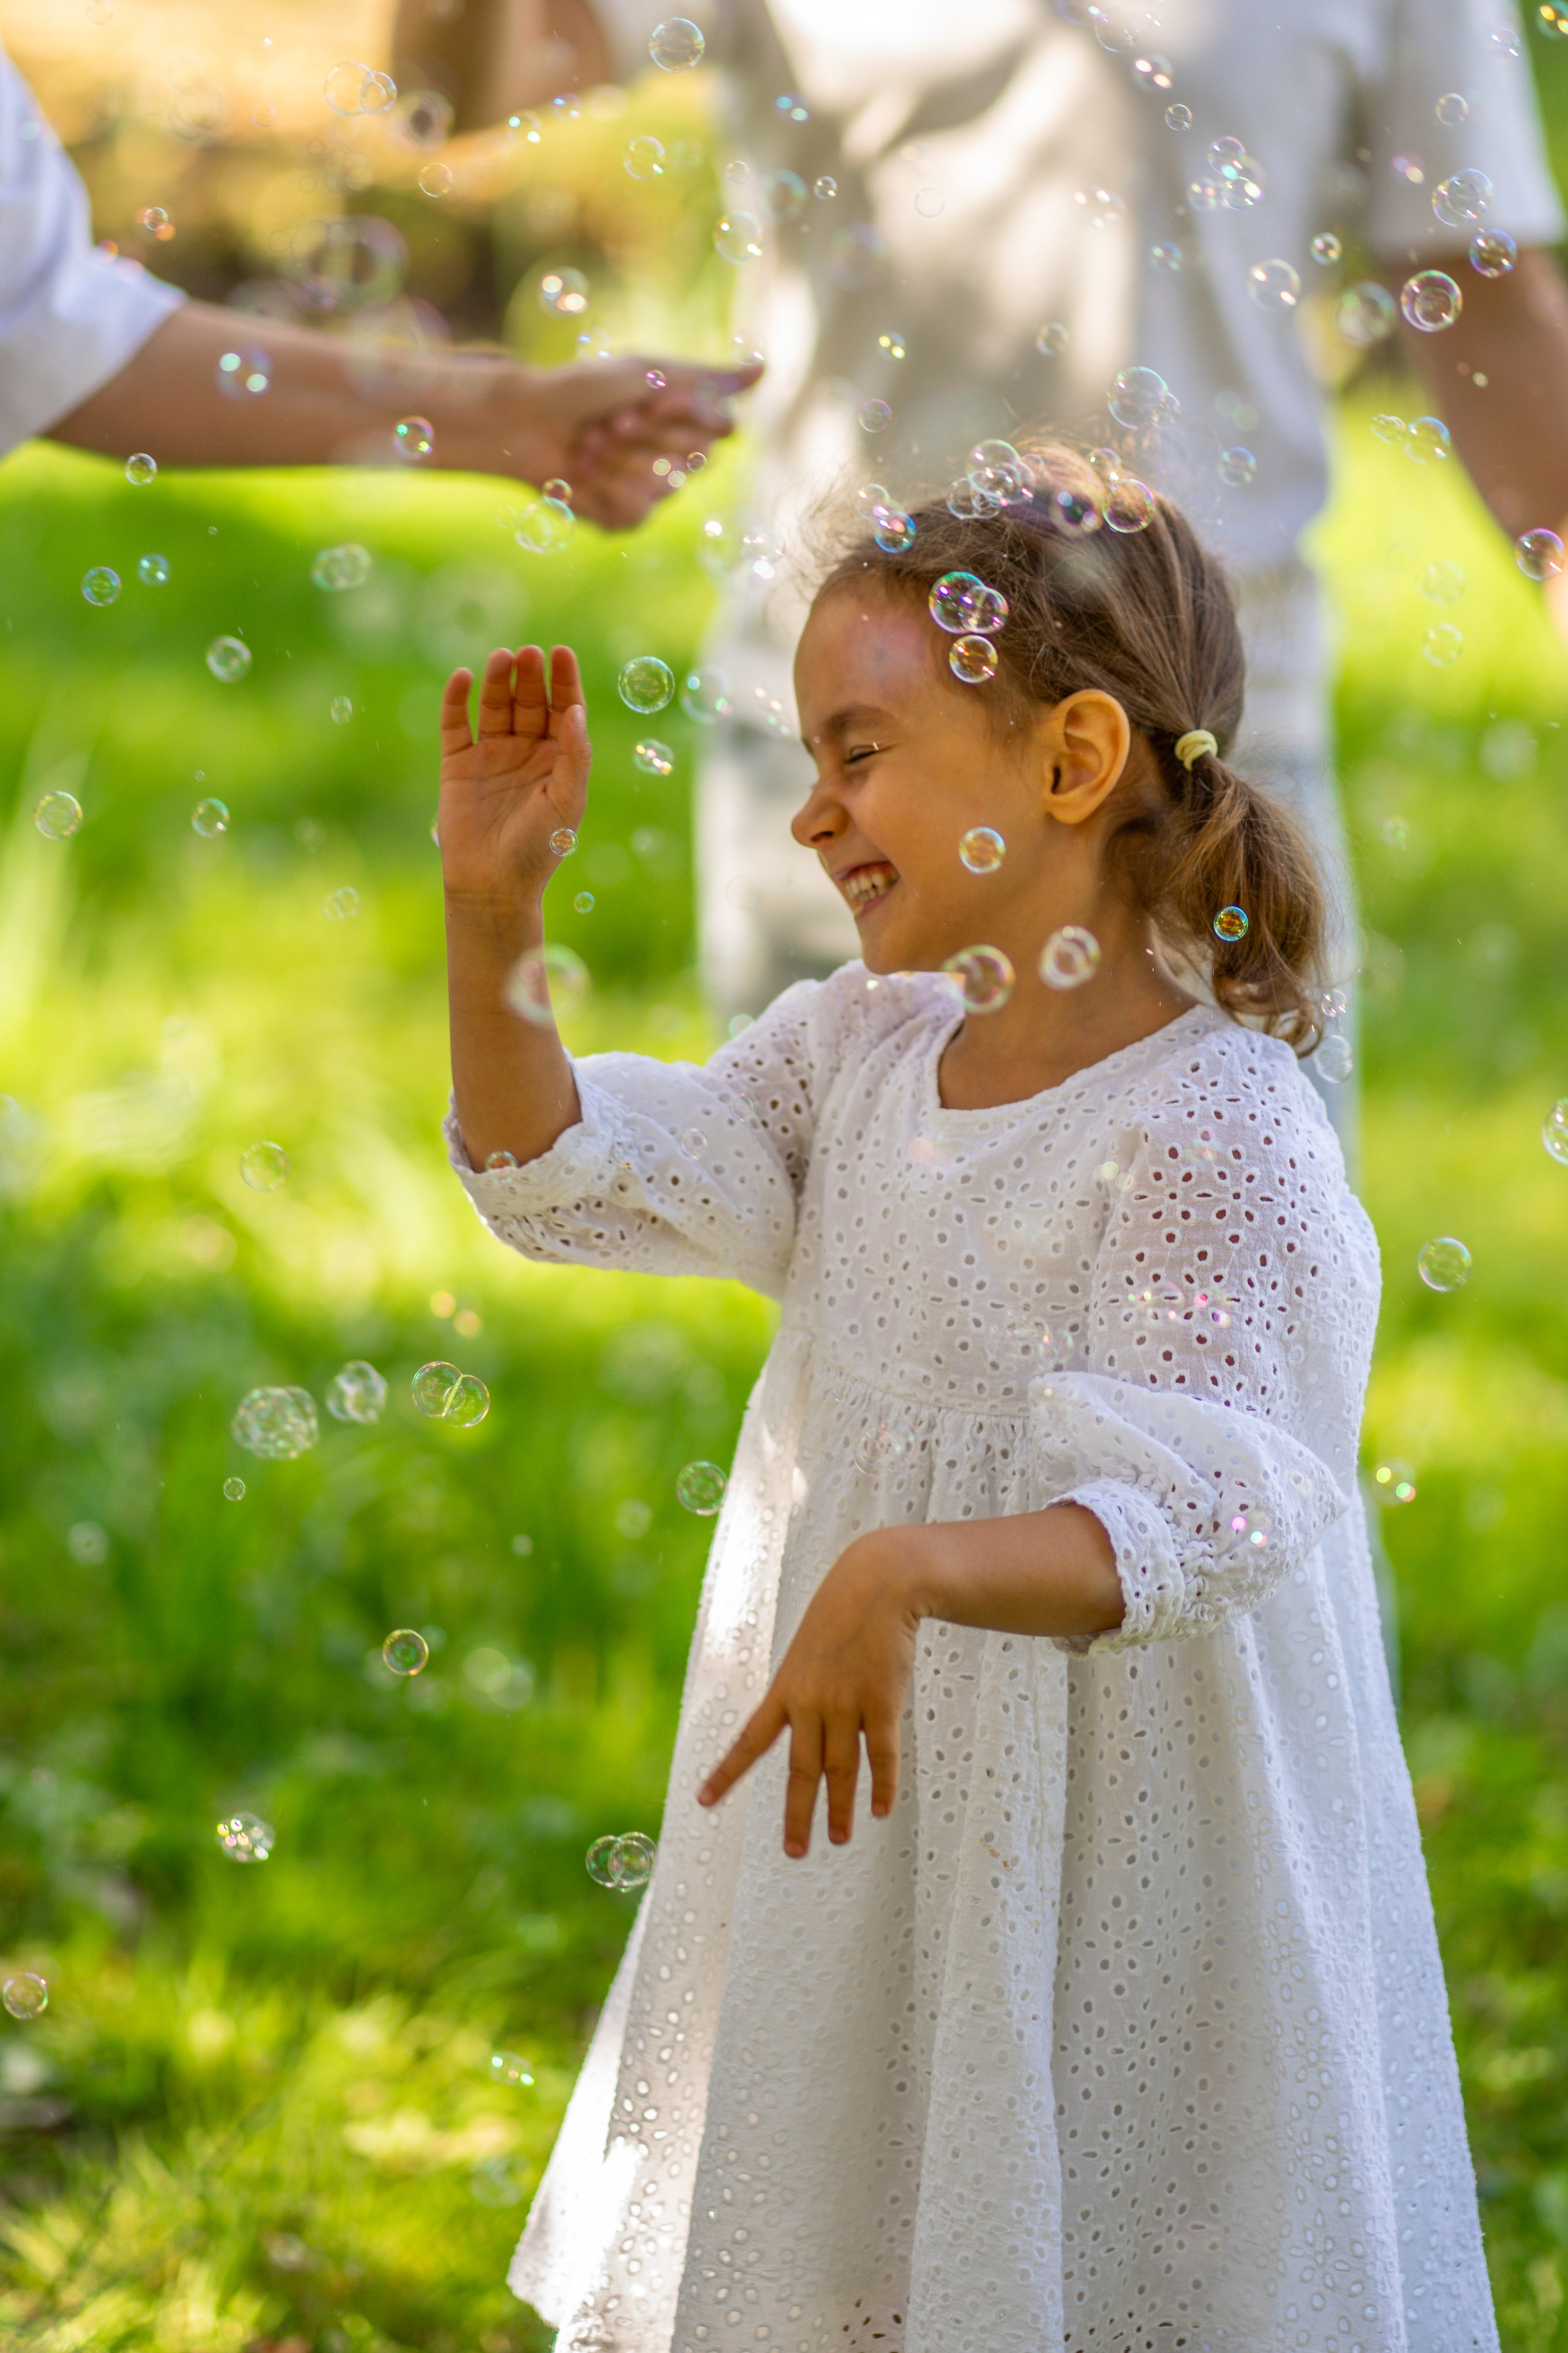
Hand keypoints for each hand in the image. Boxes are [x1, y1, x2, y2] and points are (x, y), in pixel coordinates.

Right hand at [438, 644, 588, 921]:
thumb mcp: (567, 802)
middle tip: (528, 653)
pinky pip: (456, 724)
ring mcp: (491, 755)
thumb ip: (576, 756)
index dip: (564, 681)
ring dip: (497, 681)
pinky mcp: (458, 764)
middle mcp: (526, 751)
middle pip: (529, 701)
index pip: (564, 709)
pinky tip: (462, 677)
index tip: (562, 653)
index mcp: (558, 759)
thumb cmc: (539, 848)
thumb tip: (576, 711)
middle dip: (529, 676)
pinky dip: (456, 700)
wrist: (493, 884)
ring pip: (494, 706)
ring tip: (501, 658)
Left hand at [506, 357, 762, 528]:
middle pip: (693, 462)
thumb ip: (706, 378)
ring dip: (617, 463)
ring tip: (586, 444)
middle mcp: (674, 455)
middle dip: (643, 438)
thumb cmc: (581, 387)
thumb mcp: (645, 371)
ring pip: (664, 490)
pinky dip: (604, 492)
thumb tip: (764, 370)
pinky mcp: (623, 516)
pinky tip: (580, 474)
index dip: (680, 417)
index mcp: (685, 418)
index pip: (719, 430)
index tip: (644, 400)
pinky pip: (636, 514)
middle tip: (606, 422)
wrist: (523, 422)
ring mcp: (651, 489)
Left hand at [698, 1529, 923, 1856]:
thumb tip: (814, 1734)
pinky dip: (882, 1785)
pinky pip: (880, 1754)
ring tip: (839, 1838)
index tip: (704, 1801)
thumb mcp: (807, 1652)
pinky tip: (881, 1809)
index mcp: (784, 1689)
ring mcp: (845, 1703)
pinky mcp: (880, 1702)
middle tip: (795, 1851)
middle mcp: (809, 1702)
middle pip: (800, 1770)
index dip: (727, 1774)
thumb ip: (805, 1693)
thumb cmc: (840, 1616)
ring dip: (839, 1808)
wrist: (876, 1584)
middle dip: (797, 1814)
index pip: (749, 1741)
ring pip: (840, 1769)